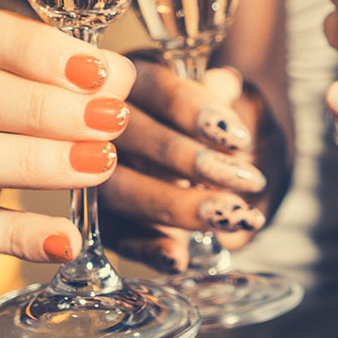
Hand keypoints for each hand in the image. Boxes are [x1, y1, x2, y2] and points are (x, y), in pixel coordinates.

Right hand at [102, 60, 285, 272]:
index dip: (199, 113)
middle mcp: (101, 120)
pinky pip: (115, 235)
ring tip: (232, 217)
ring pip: (122, 189)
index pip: (160, 90)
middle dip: (195, 163)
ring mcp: (90, 170)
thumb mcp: (204, 95)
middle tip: (247, 182)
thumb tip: (224, 85)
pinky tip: (178, 258)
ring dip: (179, 207)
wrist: (176, 152)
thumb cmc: (188, 118)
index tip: (239, 139)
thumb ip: (212, 92)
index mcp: (131, 78)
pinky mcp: (97, 216)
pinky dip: (147, 248)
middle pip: (139, 138)